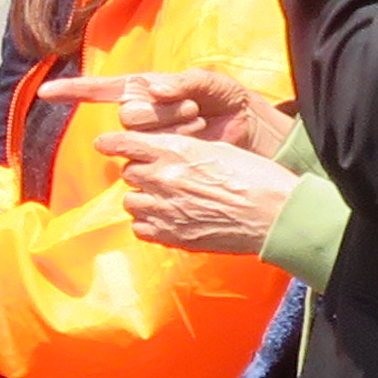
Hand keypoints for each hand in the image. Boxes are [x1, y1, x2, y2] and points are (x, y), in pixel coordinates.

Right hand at [43, 63, 288, 157]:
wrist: (253, 137)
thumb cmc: (231, 103)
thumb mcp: (212, 84)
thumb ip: (184, 82)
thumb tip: (152, 89)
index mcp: (145, 90)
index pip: (102, 89)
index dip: (74, 91)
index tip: (47, 93)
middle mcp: (141, 116)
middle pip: (128, 116)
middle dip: (163, 113)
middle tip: (195, 111)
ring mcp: (148, 142)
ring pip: (139, 140)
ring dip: (173, 133)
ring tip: (200, 129)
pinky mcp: (159, 164)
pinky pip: (148, 162)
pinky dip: (173, 154)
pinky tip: (195, 147)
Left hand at [107, 127, 294, 254]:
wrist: (274, 214)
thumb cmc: (256, 177)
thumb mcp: (218, 149)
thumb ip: (184, 150)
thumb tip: (164, 152)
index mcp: (175, 151)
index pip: (124, 142)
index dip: (111, 142)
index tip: (104, 143)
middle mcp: (162, 178)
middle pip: (127, 172)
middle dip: (139, 172)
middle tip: (157, 175)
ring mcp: (164, 209)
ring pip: (130, 201)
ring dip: (142, 198)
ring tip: (163, 199)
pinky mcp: (171, 235)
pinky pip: (140, 228)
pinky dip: (147, 223)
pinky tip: (165, 219)